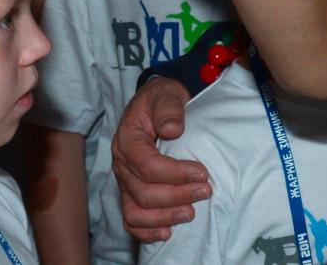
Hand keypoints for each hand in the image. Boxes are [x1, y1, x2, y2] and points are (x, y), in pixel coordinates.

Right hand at [111, 77, 209, 242]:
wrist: (155, 105)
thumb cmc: (162, 99)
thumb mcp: (167, 93)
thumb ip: (169, 109)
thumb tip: (173, 129)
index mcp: (127, 139)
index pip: (147, 165)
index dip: (176, 174)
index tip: (203, 172)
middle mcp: (121, 163)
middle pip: (144, 192)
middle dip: (177, 196)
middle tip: (205, 191)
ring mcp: (124, 180)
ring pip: (136, 211)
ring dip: (165, 216)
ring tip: (191, 213)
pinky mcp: (130, 192)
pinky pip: (131, 219)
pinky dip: (146, 231)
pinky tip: (167, 232)